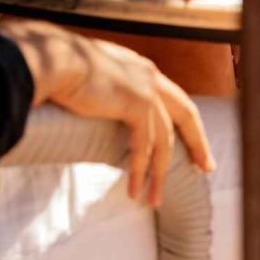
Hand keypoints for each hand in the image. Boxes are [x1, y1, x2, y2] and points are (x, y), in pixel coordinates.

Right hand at [0, 20, 215, 206]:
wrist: (53, 59)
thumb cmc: (56, 64)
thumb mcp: (83, 72)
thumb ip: (95, 85)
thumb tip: (83, 97)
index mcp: (137, 66)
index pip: (170, 96)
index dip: (181, 121)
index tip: (189, 141)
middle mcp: (148, 75)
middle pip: (185, 114)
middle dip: (197, 143)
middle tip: (206, 168)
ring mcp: (145, 90)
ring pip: (164, 141)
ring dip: (160, 174)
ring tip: (154, 200)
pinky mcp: (136, 106)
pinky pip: (144, 147)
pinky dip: (139, 171)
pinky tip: (133, 191)